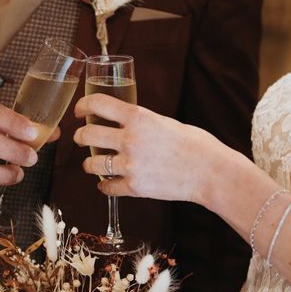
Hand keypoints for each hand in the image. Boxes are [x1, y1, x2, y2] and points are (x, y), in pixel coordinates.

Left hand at [73, 94, 223, 204]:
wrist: (211, 172)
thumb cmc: (194, 144)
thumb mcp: (164, 122)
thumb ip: (140, 122)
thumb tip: (121, 122)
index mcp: (138, 117)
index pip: (97, 104)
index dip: (83, 106)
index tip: (79, 111)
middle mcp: (130, 139)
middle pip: (87, 135)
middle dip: (79, 136)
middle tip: (81, 138)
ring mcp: (131, 165)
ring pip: (91, 164)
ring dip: (89, 164)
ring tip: (93, 164)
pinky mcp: (134, 187)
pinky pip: (106, 187)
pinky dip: (105, 186)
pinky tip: (108, 184)